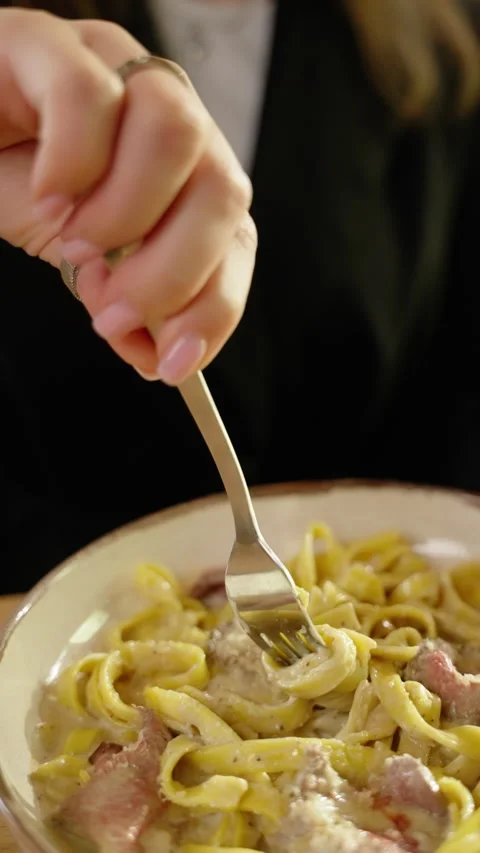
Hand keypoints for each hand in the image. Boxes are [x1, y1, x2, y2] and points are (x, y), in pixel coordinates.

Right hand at [0, 10, 255, 382]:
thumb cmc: (17, 190)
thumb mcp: (83, 261)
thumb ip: (125, 302)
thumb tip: (158, 357)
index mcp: (183, 173)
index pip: (236, 238)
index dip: (215, 306)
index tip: (175, 361)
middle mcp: (165, 116)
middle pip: (222, 190)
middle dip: (172, 273)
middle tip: (113, 311)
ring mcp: (115, 68)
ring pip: (177, 132)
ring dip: (127, 215)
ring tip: (75, 244)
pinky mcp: (50, 43)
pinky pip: (88, 95)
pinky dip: (71, 164)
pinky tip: (46, 196)